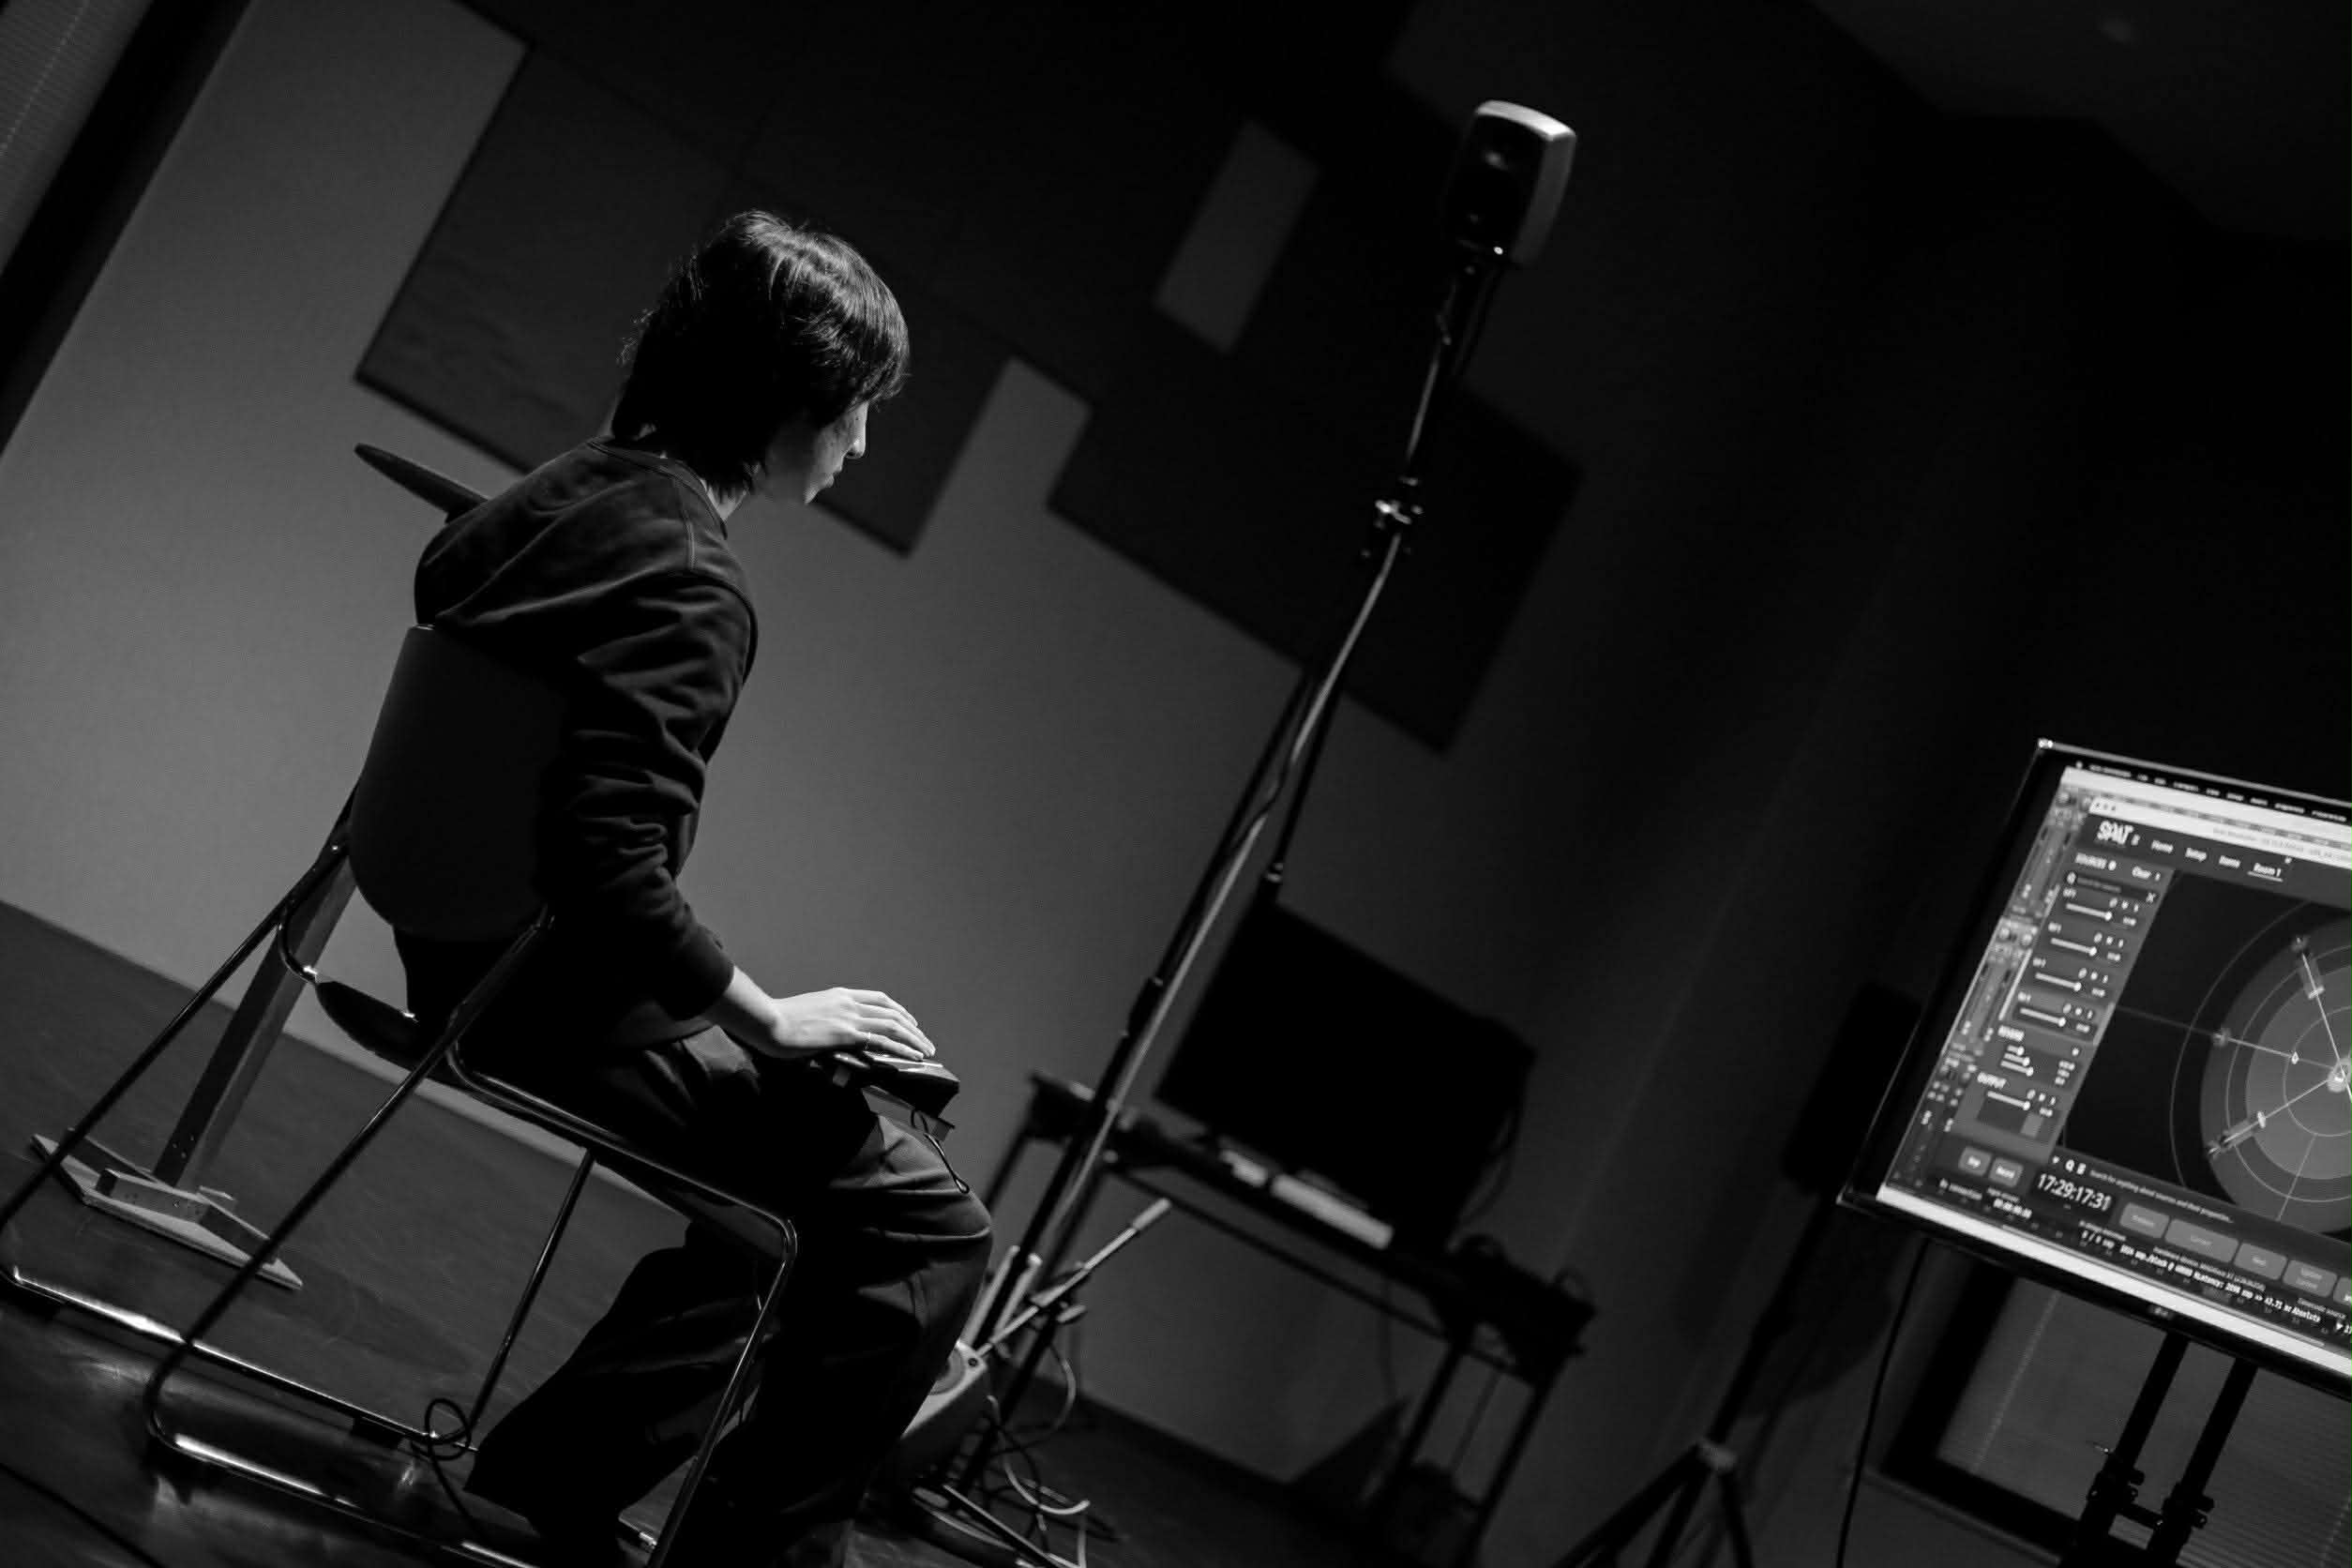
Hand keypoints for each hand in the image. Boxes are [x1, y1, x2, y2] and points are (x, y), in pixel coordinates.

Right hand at [757, 986, 935, 1062]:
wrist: (767, 1021)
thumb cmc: (778, 1021)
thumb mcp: (807, 1013)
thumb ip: (824, 1020)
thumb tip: (832, 1034)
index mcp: (840, 996)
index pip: (879, 1000)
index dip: (898, 1011)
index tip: (910, 1022)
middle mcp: (849, 1003)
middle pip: (892, 1013)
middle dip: (912, 1028)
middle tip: (925, 1042)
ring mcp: (849, 1017)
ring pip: (893, 1026)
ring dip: (914, 1039)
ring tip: (927, 1051)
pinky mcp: (846, 1034)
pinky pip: (882, 1041)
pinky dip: (902, 1049)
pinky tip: (913, 1057)